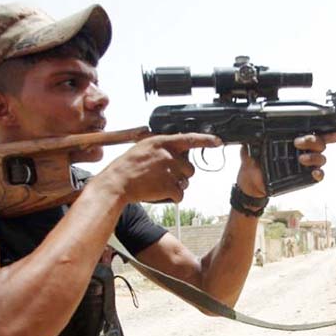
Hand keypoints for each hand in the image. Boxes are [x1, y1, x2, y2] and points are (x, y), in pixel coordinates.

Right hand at [98, 133, 220, 203]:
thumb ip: (161, 147)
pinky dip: (173, 197)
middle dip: (181, 174)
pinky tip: (159, 193)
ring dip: (176, 186)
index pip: (189, 139)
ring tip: (158, 184)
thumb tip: (176, 150)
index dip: (206, 140)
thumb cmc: (127, 167)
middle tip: (165, 177)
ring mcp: (170, 171)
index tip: (217, 141)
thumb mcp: (143, 147)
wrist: (117, 183)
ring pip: (185, 181)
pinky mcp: (169, 186)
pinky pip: (180, 194)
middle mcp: (168, 155)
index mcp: (161, 142)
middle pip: (189, 167)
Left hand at [235, 132, 335, 197]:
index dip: (330, 131)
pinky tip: (313, 172)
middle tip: (298, 143)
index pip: (315, 132)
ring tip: (300, 159)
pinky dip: (318, 173)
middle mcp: (304, 150)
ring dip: (314, 157)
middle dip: (313, 140)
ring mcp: (305, 164)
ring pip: (321, 158)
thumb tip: (252, 127)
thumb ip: (255, 134)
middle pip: (320, 142)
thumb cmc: (254, 161)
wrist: (251, 181)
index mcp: (294, 139)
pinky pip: (318, 175)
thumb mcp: (252, 144)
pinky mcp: (304, 177)